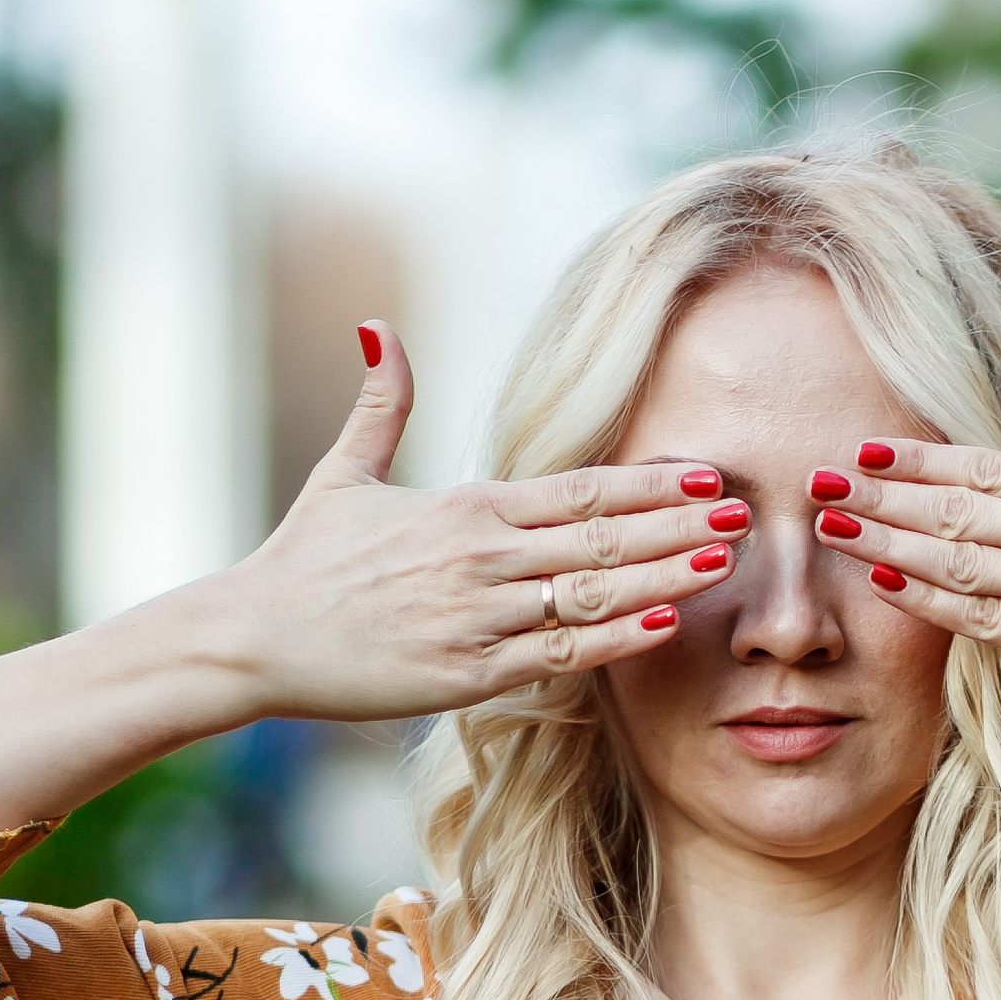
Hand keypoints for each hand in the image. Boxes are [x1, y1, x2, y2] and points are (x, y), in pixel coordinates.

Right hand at [222, 327, 747, 721]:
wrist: (253, 638)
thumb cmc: (303, 560)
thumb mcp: (345, 473)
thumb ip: (382, 403)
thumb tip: (379, 326)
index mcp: (467, 507)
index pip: (580, 487)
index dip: (649, 480)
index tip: (707, 471)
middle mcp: (482, 557)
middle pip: (602, 534)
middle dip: (679, 521)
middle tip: (747, 509)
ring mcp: (479, 617)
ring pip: (592, 592)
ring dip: (664, 574)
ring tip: (725, 561)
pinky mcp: (468, 673)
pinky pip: (561, 655)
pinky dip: (617, 639)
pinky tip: (665, 623)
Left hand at [811, 326, 1000, 730]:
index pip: (992, 467)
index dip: (923, 458)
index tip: (871, 447)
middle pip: (957, 508)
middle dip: (883, 493)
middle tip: (819, 479)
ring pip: (956, 559)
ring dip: (888, 541)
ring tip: (830, 525)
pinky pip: (982, 619)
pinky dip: (930, 599)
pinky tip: (885, 582)